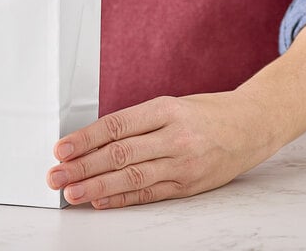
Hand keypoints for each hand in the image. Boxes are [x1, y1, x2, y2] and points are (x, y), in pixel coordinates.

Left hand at [46, 91, 277, 208]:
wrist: (250, 125)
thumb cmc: (203, 112)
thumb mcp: (169, 105)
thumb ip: (136, 123)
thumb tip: (93, 141)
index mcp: (164, 109)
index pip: (116, 126)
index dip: (85, 139)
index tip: (61, 149)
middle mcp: (173, 137)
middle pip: (119, 154)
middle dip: (83, 167)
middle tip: (55, 176)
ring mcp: (183, 164)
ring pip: (132, 178)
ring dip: (97, 187)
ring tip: (71, 193)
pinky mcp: (189, 186)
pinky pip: (150, 194)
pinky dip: (123, 199)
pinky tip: (101, 201)